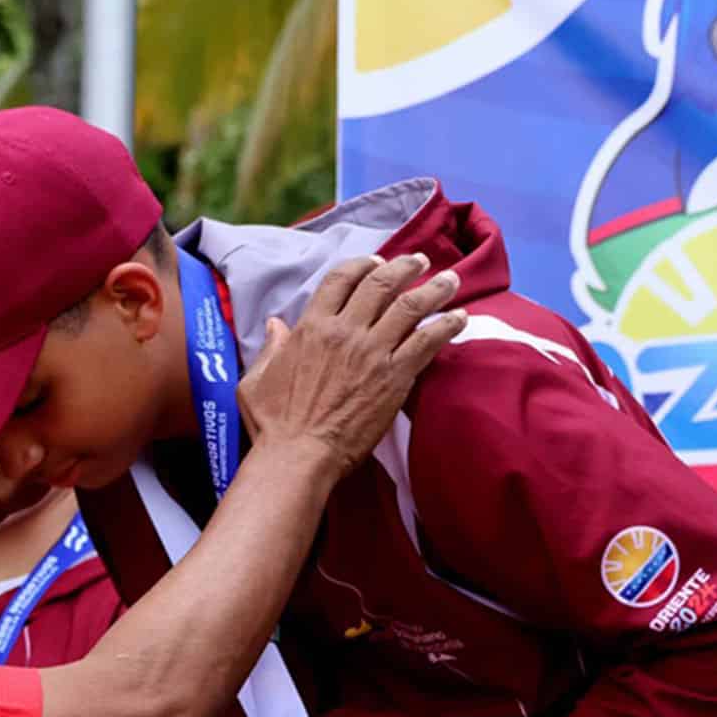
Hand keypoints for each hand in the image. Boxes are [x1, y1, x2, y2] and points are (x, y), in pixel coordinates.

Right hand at [238, 254, 464, 480]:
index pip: (341, 279)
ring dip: (434, 289)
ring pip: (410, 307)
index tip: (376, 262)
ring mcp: (372, 352)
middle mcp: (344, 331)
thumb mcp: (255, 378)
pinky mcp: (395, 377)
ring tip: (450, 279)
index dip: (361, 265)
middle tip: (420, 261)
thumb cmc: (273, 423)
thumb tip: (277, 325)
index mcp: (311, 327)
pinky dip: (447, 326)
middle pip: (380, 284)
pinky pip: (427, 342)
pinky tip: (461, 317)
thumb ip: (270, 348)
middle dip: (404, 267)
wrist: (298, 455)